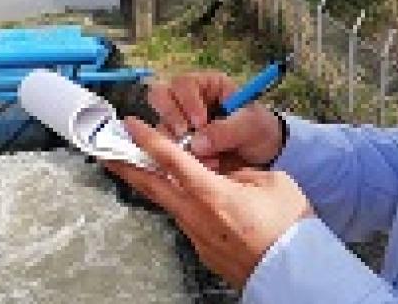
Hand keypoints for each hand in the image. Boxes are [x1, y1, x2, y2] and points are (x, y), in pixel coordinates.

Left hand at [106, 117, 312, 288]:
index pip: (171, 160)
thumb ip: (241, 172)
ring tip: (138, 166)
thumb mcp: (272, 182)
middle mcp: (196, 215)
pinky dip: (180, 203)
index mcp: (212, 193)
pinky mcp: (203, 250)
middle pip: (151, 186)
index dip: (148, 139)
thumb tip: (226, 173)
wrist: (294, 272)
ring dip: (152, 184)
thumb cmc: (288, 227)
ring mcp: (197, 236)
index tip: (130, 124)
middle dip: (125, 165)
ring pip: (168, 203)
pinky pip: (187, 220)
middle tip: (103, 151)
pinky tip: (185, 196)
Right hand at [147, 71, 284, 171]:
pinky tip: (200, 165)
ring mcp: (180, 122)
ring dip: (176, 143)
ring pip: (160, 125)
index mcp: (208, 85)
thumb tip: (197, 143)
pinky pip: (166, 148)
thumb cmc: (260, 130)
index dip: (187, 101)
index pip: (183, 83)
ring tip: (203, 157)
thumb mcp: (251, 125)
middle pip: (160, 96)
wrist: (265, 155)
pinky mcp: (178, 144)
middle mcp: (188, 99)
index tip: (200, 123)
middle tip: (185, 136)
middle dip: (171, 118)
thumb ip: (226, 130)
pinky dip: (179, 158)